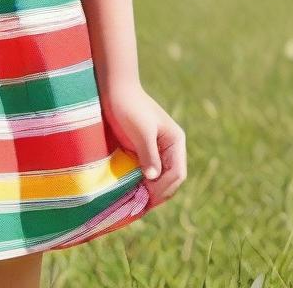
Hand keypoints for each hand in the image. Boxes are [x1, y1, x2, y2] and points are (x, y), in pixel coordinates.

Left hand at [102, 80, 186, 204]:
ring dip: (152, 191)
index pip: (177, 173)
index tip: (146, 194)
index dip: (164, 187)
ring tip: (137, 202)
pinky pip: (149, 173)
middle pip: (172, 180)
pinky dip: (144, 184)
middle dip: (159, 193)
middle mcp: (171, 148)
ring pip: (161, 179)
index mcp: (176, 141)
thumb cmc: (129, 107)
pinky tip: (133, 190)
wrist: (115, 90)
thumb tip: (153, 178)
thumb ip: (149, 154)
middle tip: (140, 203)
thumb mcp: (141, 131)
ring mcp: (158, 151)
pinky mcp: (145, 152)